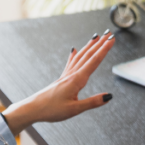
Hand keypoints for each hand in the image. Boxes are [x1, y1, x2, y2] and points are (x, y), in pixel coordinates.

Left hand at [1, 31, 115, 134]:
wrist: (33, 109)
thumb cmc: (51, 110)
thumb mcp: (75, 109)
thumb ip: (93, 102)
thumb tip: (109, 96)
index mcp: (76, 80)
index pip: (94, 61)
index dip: (104, 50)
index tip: (112, 40)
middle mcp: (72, 75)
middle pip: (88, 55)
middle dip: (100, 44)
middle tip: (109, 34)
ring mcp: (66, 75)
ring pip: (80, 57)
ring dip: (89, 46)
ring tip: (96, 37)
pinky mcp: (62, 79)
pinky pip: (70, 63)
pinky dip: (74, 55)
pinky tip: (74, 50)